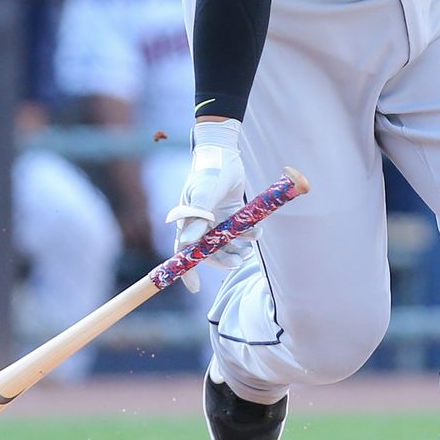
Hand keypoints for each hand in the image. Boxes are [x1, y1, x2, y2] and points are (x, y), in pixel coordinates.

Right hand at [164, 119, 254, 291]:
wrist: (224, 152)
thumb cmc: (209, 172)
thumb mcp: (203, 193)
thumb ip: (197, 217)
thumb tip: (187, 242)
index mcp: (187, 220)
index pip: (183, 250)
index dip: (187, 269)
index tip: (194, 287)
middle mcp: (200, 222)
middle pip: (208, 251)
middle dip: (222, 259)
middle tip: (238, 262)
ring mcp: (216, 218)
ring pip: (226, 243)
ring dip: (237, 249)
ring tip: (248, 249)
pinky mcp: (231, 213)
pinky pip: (238, 230)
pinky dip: (248, 234)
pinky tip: (256, 231)